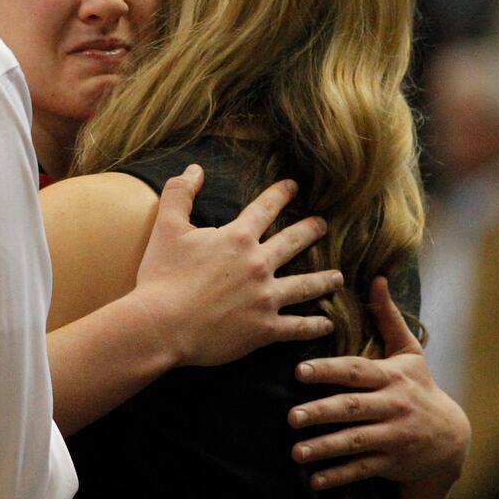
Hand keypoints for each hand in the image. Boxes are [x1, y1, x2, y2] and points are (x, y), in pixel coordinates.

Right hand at [131, 165, 341, 367]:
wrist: (160, 325)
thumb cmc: (161, 277)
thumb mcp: (166, 227)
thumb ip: (180, 193)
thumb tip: (194, 169)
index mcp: (237, 238)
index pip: (265, 209)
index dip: (280, 194)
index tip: (293, 186)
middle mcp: (258, 264)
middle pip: (293, 242)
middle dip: (311, 231)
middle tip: (322, 226)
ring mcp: (265, 298)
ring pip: (305, 285)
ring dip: (324, 280)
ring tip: (338, 277)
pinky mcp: (264, 329)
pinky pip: (298, 326)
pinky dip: (315, 325)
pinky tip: (327, 323)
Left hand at [288, 277, 469, 488]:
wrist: (452, 438)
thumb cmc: (421, 387)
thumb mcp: (410, 353)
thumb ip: (388, 318)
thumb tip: (376, 277)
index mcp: (391, 377)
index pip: (356, 372)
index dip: (328, 370)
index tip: (300, 371)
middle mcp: (393, 407)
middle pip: (353, 409)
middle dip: (321, 413)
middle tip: (291, 416)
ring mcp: (393, 437)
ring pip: (355, 442)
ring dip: (324, 449)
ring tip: (296, 452)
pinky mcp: (392, 462)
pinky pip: (362, 469)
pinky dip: (338, 476)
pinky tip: (314, 480)